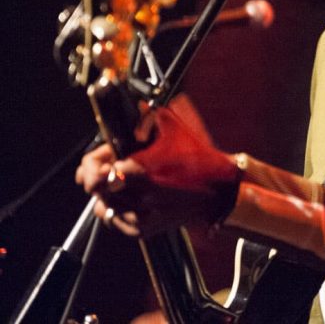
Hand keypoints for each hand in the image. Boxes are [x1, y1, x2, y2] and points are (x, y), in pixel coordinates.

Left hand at [75, 101, 239, 236]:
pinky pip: (114, 219)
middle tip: (109, 162)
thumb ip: (148, 115)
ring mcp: (141, 217)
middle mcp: (139, 197)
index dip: (94, 161)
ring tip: (120, 179)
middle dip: (98, 173)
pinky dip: (115, 207)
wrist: (221, 189)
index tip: (104, 154)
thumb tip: (132, 105)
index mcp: (141, 171)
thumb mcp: (174, 128)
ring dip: (106, 190)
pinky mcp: (144, 229)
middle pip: (95, 189)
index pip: (94, 175)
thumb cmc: (200, 159)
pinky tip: (128, 194)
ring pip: (102, 205)